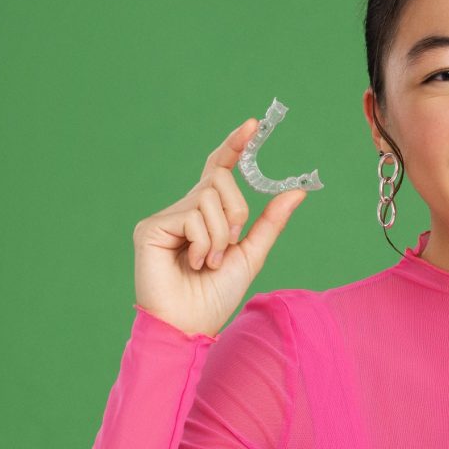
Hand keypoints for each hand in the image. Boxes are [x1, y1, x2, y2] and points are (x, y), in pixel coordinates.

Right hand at [132, 118, 306, 337]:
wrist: (192, 324)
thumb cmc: (217, 294)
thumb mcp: (252, 253)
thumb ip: (271, 221)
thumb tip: (299, 190)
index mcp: (208, 212)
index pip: (220, 167)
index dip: (235, 144)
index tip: (254, 124)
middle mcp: (185, 207)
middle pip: (220, 179)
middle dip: (236, 211)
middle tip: (230, 244)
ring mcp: (166, 217)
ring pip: (208, 198)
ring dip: (220, 236)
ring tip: (209, 262)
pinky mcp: (150, 228)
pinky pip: (191, 216)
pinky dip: (203, 244)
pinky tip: (194, 264)